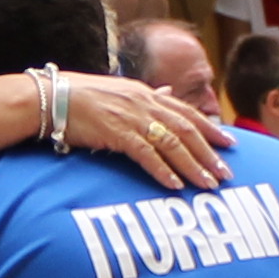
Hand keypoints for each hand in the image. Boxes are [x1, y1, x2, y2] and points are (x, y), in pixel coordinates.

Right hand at [52, 72, 224, 192]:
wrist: (48, 98)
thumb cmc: (78, 96)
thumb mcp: (118, 91)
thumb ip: (146, 96)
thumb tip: (168, 93)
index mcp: (145, 93)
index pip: (186, 112)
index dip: (210, 128)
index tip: (229, 143)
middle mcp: (144, 102)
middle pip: (186, 129)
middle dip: (209, 153)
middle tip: (226, 173)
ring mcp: (131, 117)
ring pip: (173, 144)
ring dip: (193, 166)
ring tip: (209, 184)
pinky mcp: (116, 132)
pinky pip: (147, 154)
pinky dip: (163, 171)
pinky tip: (175, 186)